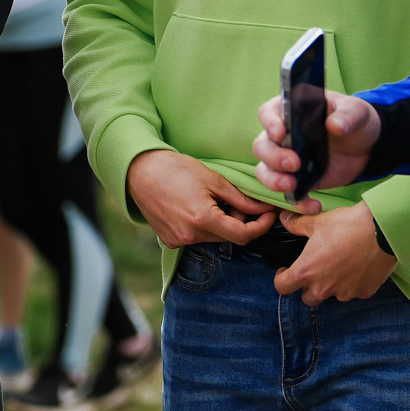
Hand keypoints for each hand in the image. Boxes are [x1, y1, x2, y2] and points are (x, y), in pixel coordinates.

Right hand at [126, 148, 276, 248]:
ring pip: (213, 238)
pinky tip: (196, 207)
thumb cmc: (176, 169)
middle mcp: (190, 236)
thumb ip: (241, 198)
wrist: (140, 172)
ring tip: (213, 200)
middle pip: (228, 237)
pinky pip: (197, 238)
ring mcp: (178, 241)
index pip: (243, 235)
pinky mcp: (169, 241)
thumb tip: (263, 207)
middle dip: (239, 220)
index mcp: (203, 220)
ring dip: (221, 223)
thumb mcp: (213, 179)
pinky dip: (204, 226)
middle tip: (235, 199)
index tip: (269, 214)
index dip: (261, 226)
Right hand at [253, 90, 380, 206]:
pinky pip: (289, 194)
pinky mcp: (297, 180)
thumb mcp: (357, 112)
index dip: (270, 122)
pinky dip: (298, 202)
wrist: (365, 147)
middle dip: (273, 157)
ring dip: (274, 181)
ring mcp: (287, 160)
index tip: (281, 133)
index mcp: (291, 111)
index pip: (268, 112)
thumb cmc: (354, 120)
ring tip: (293, 186)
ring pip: (266, 171)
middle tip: (294, 163)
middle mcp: (282, 136)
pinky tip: (314, 206)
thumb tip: (335, 125)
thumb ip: (347, 115)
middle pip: (262, 145)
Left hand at [270, 204, 396, 303]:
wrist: (382, 231)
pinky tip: (358, 266)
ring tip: (340, 265)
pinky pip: (353, 292)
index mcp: (306, 272)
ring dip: (331, 285)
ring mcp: (344, 293)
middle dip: (308, 286)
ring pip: (331, 295)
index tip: (286, 271)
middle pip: (307, 297)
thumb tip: (285, 219)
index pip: (282, 287)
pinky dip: (352, 283)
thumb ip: (297, 224)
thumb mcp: (318, 222)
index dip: (281, 279)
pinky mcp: (363, 293)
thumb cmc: (347, 225)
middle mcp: (323, 288)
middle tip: (315, 268)